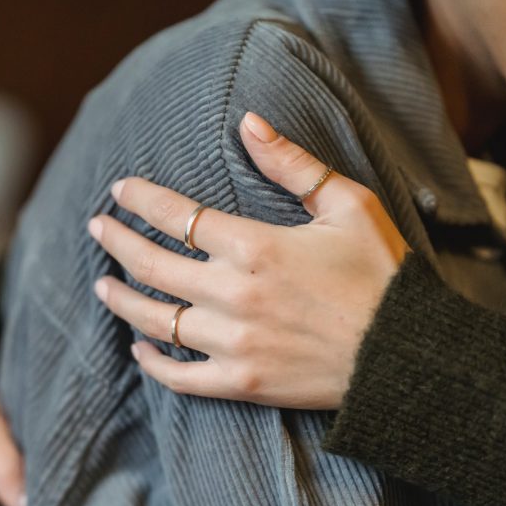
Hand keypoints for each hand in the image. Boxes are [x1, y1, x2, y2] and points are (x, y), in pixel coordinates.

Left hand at [87, 112, 409, 409]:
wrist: (407, 356)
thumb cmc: (382, 275)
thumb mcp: (348, 206)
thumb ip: (292, 165)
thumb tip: (248, 122)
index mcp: (255, 246)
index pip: (177, 217)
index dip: (141, 200)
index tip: (119, 191)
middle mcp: (234, 294)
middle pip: (152, 265)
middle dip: (116, 242)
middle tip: (97, 228)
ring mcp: (233, 343)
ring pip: (156, 320)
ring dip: (122, 300)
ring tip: (102, 285)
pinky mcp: (241, 383)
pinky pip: (179, 376)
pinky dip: (152, 363)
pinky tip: (138, 348)